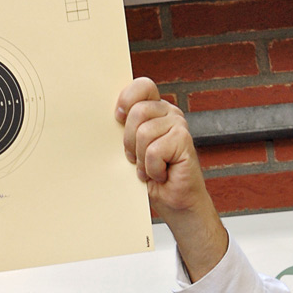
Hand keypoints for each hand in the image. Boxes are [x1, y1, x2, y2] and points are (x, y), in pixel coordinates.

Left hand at [116, 77, 227, 280]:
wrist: (177, 205)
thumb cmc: (154, 180)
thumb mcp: (133, 151)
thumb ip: (126, 131)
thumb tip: (107, 119)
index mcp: (156, 111)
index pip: (142, 86)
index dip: (127, 99)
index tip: (117, 117)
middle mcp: (169, 114)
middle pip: (137, 111)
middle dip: (129, 142)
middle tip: (138, 160)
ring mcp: (179, 125)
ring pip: (143, 133)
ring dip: (142, 159)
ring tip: (151, 169)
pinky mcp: (184, 141)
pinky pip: (154, 151)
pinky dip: (152, 169)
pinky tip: (161, 174)